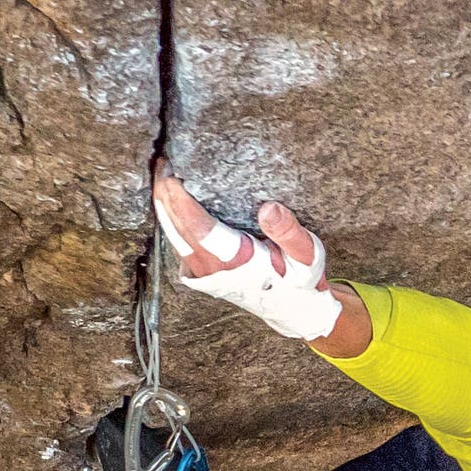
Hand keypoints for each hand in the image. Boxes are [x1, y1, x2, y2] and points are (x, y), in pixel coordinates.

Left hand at [153, 169, 349, 344]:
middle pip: (176, 228)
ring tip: (165, 172)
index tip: (171, 175)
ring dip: (165, 203)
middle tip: (164, 163)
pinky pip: (176, 240)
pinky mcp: (196, 270)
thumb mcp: (306, 256)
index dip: (181, 202)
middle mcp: (211, 269)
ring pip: (172, 234)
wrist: (291, 308)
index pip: (199, 229)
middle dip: (166, 194)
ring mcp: (200, 271)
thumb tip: (269, 209)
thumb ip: (290, 233)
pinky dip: (172, 216)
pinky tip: (173, 196)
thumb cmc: (300, 280)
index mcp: (236, 263)